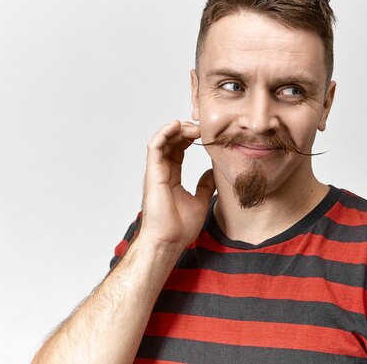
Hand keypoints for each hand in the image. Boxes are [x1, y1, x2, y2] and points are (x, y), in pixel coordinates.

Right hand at [139, 120, 215, 248]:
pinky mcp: (152, 174)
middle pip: (170, 142)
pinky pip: (154, 147)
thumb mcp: (201, 201)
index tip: (204, 133)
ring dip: (176, 129)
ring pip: (162, 141)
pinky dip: (164, 133)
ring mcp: (155, 172)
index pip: (178, 150)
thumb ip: (205, 186)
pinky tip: (176, 125)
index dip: (189, 138)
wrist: (168, 242)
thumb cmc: (179, 228)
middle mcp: (161, 172)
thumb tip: (213, 173)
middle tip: (201, 127)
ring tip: (192, 125)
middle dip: (184, 130)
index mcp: (171, 177)